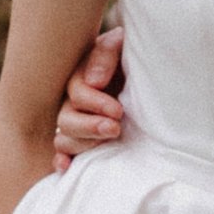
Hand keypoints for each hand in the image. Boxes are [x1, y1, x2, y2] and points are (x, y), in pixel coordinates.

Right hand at [51, 29, 126, 169]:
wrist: (151, 74)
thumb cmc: (133, 59)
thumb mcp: (121, 47)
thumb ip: (105, 55)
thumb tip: (94, 82)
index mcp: (82, 76)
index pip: (77, 94)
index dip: (95, 103)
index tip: (118, 110)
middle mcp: (74, 101)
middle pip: (67, 120)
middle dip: (90, 127)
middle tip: (115, 128)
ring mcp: (78, 123)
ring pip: (64, 139)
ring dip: (82, 145)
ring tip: (106, 144)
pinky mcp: (84, 141)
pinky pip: (64, 153)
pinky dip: (62, 160)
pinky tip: (67, 166)